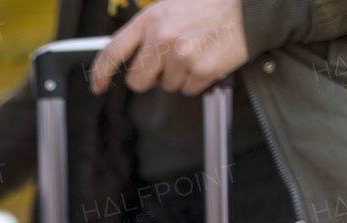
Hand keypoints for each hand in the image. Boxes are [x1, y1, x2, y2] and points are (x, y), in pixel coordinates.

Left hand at [90, 0, 248, 96]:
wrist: (248, 7)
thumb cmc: (208, 7)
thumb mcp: (169, 8)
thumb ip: (146, 30)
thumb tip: (128, 57)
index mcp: (149, 20)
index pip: (112, 52)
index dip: (100, 74)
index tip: (98, 86)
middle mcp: (162, 38)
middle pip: (137, 80)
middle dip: (149, 77)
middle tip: (167, 62)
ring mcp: (181, 56)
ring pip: (166, 86)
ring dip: (178, 75)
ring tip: (196, 51)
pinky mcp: (201, 70)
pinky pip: (188, 90)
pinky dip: (197, 80)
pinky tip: (207, 59)